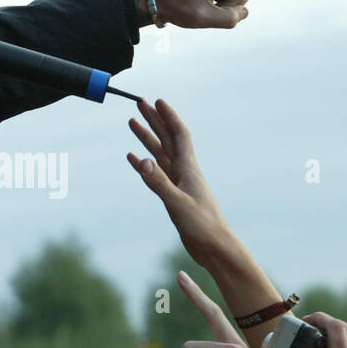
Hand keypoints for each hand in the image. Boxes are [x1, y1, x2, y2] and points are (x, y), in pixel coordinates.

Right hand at [126, 99, 231, 269]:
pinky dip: (143, 164)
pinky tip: (134, 159)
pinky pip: (156, 173)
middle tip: (138, 103)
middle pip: (167, 138)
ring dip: (147, 137)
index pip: (179, 134)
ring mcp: (178, 182)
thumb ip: (158, 182)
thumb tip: (142, 160)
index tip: (156, 100)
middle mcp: (184, 171)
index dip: (168, 116)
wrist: (214, 247)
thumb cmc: (202, 226)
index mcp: (188, 168)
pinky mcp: (174, 195)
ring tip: (132, 123)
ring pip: (160, 153)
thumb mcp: (177, 203)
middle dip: (154, 120)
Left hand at [147, 0, 292, 29]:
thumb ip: (230, 19)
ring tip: (203, 4)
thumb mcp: (203, 19)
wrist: (156, 1)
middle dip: (229, 7)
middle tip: (206, 8)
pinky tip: (204, 1)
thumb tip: (244, 12)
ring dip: (223, 7)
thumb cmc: (176, 8)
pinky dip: (220, 4)